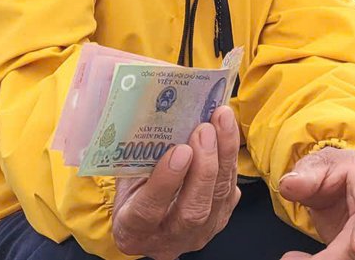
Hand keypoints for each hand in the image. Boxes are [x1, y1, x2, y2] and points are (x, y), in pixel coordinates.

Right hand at [111, 106, 241, 259]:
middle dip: (203, 167)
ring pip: (218, 199)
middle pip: (192, 210)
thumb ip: (133, 159)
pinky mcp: (220, 221)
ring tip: (222, 120)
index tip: (179, 150)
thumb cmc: (133, 194)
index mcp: (133, 230)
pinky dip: (230, 158)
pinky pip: (230, 190)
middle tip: (204, 129)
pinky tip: (228, 131)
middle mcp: (168, 239)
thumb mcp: (124, 181)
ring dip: (223, 156)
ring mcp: (198, 234)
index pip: (149, 211)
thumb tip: (146, 115)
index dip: (166, 181)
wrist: (151, 221)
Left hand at [275, 146, 354, 259]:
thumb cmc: (326, 169)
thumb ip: (302, 176)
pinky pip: (347, 257)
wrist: (331, 179)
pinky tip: (302, 259)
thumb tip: (289, 184)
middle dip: (339, 254)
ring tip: (295, 258)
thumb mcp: (312, 166)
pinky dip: (327, 259)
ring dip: (331, 259)